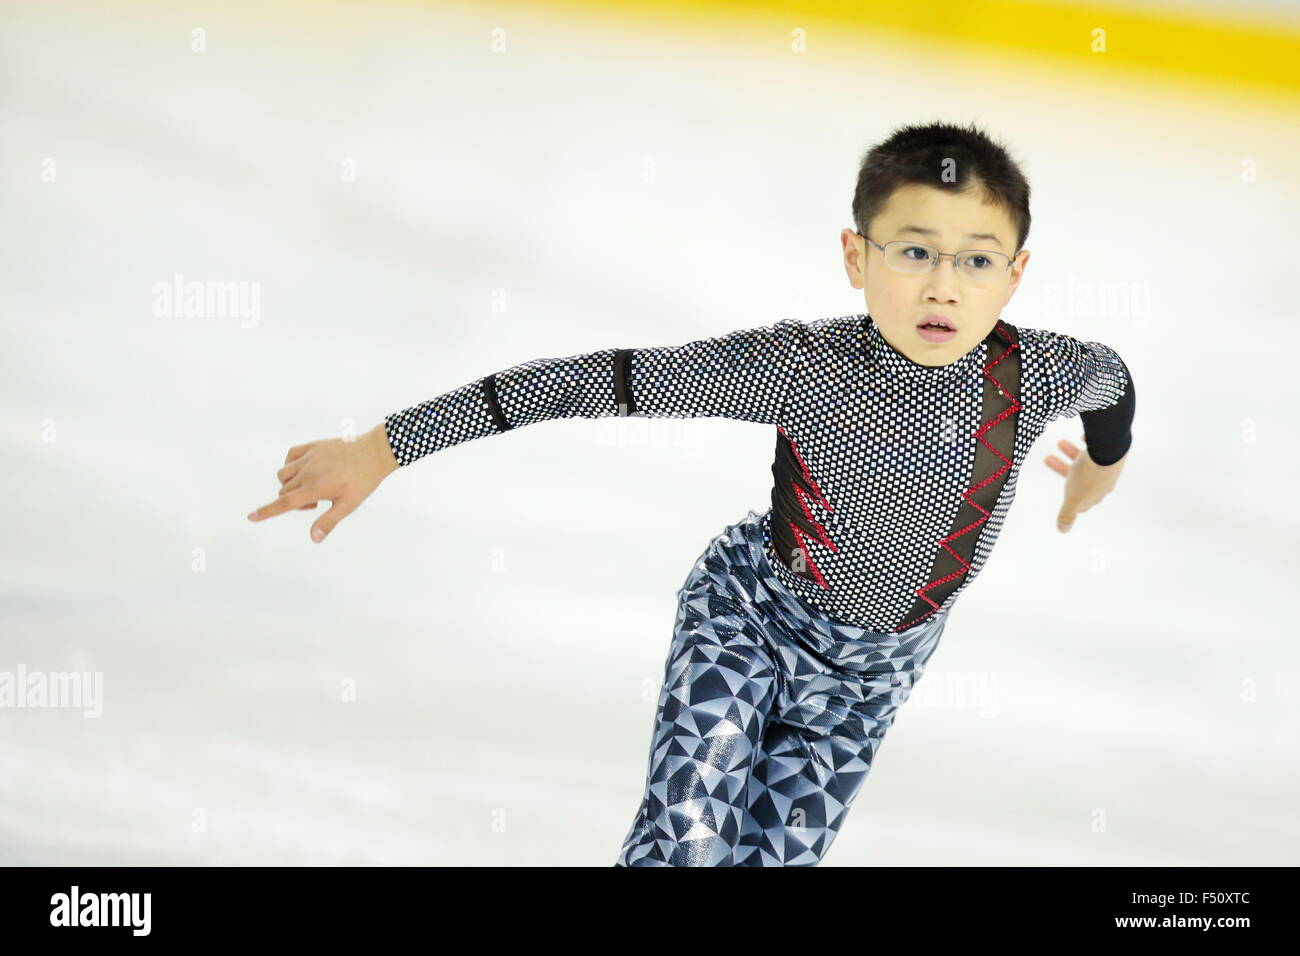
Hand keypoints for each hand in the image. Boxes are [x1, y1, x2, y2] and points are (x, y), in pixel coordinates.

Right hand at [246, 424, 399, 542]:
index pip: (284, 503)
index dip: (266, 512)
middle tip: (316, 503)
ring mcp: (309, 457)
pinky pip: (290, 455)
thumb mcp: (348, 505)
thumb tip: (314, 539)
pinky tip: (305, 470)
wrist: (374, 452)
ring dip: (290, 484)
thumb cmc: (363, 481)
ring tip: (312, 487)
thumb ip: (328, 521)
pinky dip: (291, 465)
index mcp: (314, 488)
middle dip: (293, 501)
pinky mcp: (313, 446)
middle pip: (284, 491)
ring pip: (284, 473)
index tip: (251, 517)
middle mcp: (307, 471)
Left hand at [1043, 433, 1126, 532]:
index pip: (1083, 502)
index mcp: (1094, 494)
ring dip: (1071, 452)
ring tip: (1059, 442)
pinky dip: (1089, 443)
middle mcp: (1103, 481)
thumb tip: (1062, 530)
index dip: (1073, 500)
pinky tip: (1083, 437)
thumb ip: (1068, 513)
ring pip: (1086, 460)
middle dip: (1062, 468)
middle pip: (1079, 477)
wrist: (1109, 450)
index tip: (1066, 497)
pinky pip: (1099, 447)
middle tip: (1047, 458)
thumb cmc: (1090, 475)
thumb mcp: (1074, 497)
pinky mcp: (1112, 451)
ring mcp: (1108, 466)